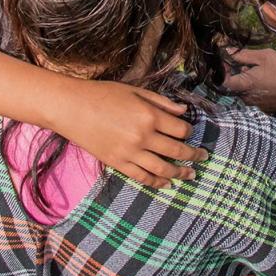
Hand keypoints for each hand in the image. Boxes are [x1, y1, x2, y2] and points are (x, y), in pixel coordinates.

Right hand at [56, 80, 207, 188]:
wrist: (71, 108)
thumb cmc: (103, 94)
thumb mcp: (135, 91)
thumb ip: (161, 101)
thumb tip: (184, 110)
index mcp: (149, 115)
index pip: (181, 129)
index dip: (190, 131)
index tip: (191, 131)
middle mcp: (143, 136)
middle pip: (177, 150)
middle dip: (193, 155)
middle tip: (203, 157)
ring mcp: (130, 152)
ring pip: (163, 169)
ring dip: (180, 173)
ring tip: (191, 175)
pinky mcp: (118, 163)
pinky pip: (142, 177)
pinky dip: (157, 183)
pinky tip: (167, 184)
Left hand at [223, 48, 275, 112]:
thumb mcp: (263, 56)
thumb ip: (242, 54)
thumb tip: (226, 51)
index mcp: (245, 85)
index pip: (222, 82)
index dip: (222, 71)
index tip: (228, 62)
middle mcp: (248, 99)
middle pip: (234, 87)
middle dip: (236, 75)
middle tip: (246, 63)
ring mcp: (257, 105)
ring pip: (245, 93)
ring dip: (247, 82)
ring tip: (259, 71)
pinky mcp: (266, 108)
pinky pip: (256, 98)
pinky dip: (257, 89)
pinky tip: (268, 81)